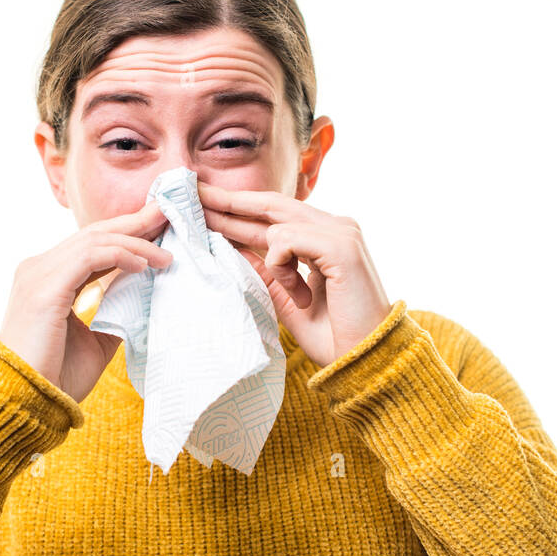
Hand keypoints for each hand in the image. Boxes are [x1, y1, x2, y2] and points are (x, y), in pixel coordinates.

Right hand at [0, 201, 171, 402]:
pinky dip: (120, 256)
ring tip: (165, 253)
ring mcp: (38, 274)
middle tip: (167, 214)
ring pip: (94, 241)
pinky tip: (144, 265)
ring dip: (134, 241)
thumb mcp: (94, 340)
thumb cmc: (55, 377)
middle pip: (93, 234)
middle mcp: (38, 269)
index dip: (125, 234)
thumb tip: (142, 295)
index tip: (158, 229)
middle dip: (133, 223)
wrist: (26, 401)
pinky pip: (89, 257)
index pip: (90, 245)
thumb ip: (112, 312)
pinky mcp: (45, 287)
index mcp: (46, 279)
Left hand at [197, 181, 392, 367]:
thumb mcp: (286, 299)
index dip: (238, 210)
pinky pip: (287, 240)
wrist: (364, 361)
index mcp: (324, 238)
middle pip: (271, 203)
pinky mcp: (341, 244)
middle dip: (229, 201)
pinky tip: (304, 295)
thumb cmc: (333, 336)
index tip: (205, 206)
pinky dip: (284, 268)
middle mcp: (335, 227)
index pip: (274, 215)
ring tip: (300, 298)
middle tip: (193, 194)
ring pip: (277, 222)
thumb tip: (232, 249)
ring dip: (276, 265)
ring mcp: (341, 232)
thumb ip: (265, 271)